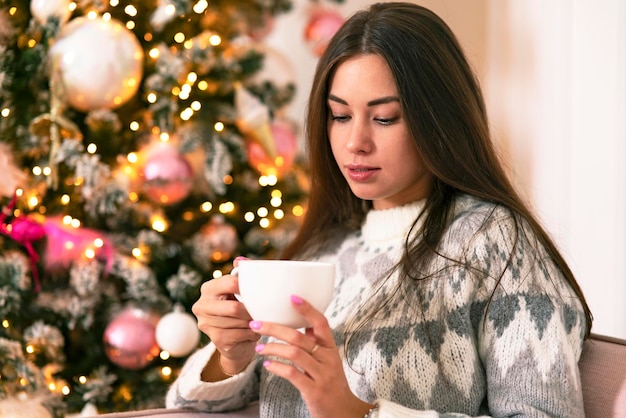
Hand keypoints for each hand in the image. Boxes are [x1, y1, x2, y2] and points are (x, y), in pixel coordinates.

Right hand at [192, 257, 258, 374]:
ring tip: (257, 322)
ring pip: (239, 322)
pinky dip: (252, 334)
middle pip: (234, 307)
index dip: (248, 287)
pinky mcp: (215, 339)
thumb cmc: (241, 311)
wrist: (238, 342)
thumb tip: (240, 261)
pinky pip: (240, 334)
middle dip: (251, 311)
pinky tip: (253, 332)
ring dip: (253, 323)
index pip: (230, 283)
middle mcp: (201, 305)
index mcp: (208, 288)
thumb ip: (241, 274)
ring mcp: (205, 324)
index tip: (260, 291)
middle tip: (261, 311)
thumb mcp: (241, 292)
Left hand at [249, 295, 373, 417]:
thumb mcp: (327, 360)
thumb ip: (316, 343)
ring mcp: (321, 375)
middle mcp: (327, 358)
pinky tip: (267, 365)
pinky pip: (293, 374)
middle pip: (299, 337)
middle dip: (274, 328)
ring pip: (294, 353)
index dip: (308, 309)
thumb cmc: (331, 384)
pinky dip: (277, 367)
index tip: (292, 297)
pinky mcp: (314, 391)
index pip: (321, 322)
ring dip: (272, 348)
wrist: (344, 412)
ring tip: (259, 347)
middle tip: (256, 324)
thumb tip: (301, 323)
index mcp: (330, 348)